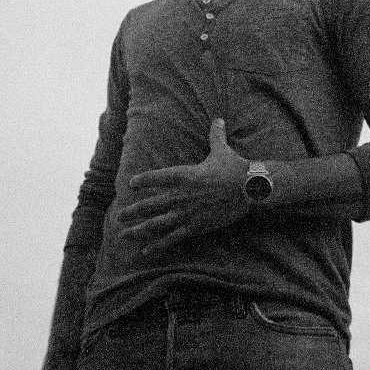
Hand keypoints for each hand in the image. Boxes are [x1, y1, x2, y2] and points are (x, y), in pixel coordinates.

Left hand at [117, 118, 250, 259]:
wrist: (251, 188)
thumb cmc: (236, 167)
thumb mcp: (221, 150)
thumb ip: (215, 135)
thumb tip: (218, 119)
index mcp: (183, 174)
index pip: (155, 177)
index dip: (141, 181)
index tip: (131, 184)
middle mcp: (180, 194)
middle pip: (149, 205)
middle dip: (131, 211)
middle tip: (118, 216)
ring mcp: (187, 212)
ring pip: (156, 224)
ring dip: (138, 230)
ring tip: (123, 235)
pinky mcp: (196, 226)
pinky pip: (172, 237)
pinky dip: (158, 245)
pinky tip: (145, 251)